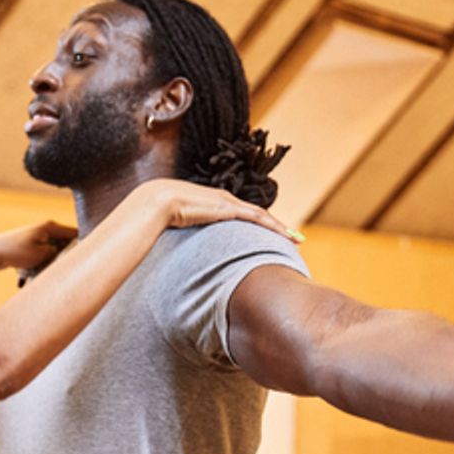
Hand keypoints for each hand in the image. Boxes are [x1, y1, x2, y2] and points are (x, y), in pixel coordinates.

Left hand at [0, 220, 77, 272]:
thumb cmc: (16, 252)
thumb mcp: (42, 254)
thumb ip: (59, 253)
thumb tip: (70, 255)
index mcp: (51, 227)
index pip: (75, 234)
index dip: (83, 246)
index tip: (86, 260)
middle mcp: (46, 229)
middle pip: (65, 244)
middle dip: (66, 258)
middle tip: (65, 270)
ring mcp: (38, 237)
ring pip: (54, 252)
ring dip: (53, 263)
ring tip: (46, 271)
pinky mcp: (32, 246)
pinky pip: (44, 256)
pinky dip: (43, 264)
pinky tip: (35, 273)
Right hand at [130, 179, 303, 242]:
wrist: (158, 201)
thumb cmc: (162, 213)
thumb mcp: (179, 224)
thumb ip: (186, 233)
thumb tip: (181, 253)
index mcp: (215, 203)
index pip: (243, 214)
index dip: (259, 224)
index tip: (270, 235)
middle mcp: (226, 199)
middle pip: (258, 215)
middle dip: (276, 226)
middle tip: (292, 237)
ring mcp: (228, 203)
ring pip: (262, 216)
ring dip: (280, 227)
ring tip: (295, 238)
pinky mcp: (228, 208)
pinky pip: (257, 217)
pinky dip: (272, 226)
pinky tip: (284, 234)